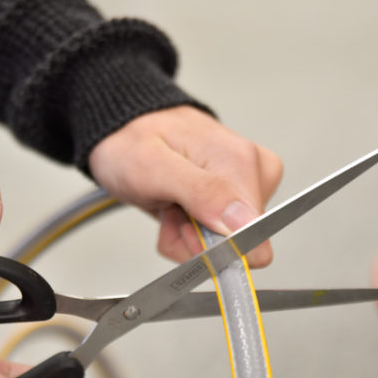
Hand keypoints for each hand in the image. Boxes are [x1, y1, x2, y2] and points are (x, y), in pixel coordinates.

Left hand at [88, 106, 282, 267]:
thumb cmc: (133, 141)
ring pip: (221, 247)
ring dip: (185, 235)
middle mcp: (252, 172)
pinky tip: (174, 207)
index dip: (212, 245)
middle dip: (193, 239)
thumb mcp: (154, 166)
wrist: (124, 131)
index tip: (185, 224)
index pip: (252, 236)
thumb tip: (243, 221)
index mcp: (242, 162)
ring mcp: (244, 186)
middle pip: (235, 245)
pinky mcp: (234, 199)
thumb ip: (202, 193)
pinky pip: (212, 240)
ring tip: (168, 203)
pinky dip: (185, 232)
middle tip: (169, 209)